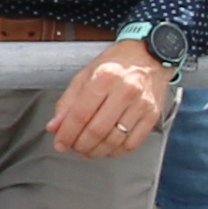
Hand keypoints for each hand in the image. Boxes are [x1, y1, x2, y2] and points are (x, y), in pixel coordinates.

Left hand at [49, 42, 178, 160]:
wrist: (149, 57)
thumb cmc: (115, 65)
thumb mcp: (85, 76)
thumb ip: (68, 102)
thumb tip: (55, 127)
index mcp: (105, 78)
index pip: (80, 114)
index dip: (67, 134)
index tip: (60, 143)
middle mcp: (125, 91)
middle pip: (97, 131)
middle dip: (80, 146)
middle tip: (73, 148)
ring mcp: (141, 105)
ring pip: (115, 141)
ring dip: (96, 151)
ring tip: (87, 150)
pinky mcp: (152, 115)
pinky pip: (132, 143)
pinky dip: (116, 152)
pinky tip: (107, 149)